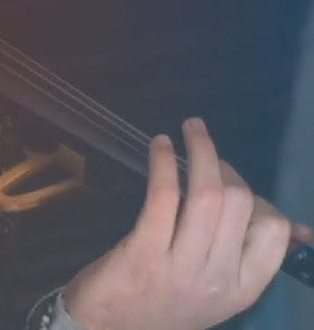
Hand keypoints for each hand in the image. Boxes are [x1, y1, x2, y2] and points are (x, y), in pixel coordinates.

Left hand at [62, 117, 301, 329]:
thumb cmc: (159, 307)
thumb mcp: (213, 292)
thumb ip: (244, 259)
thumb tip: (294, 227)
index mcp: (240, 290)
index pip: (273, 233)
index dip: (259, 199)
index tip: (234, 186)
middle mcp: (216, 280)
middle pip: (241, 205)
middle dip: (226, 168)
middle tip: (205, 154)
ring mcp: (180, 268)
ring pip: (207, 195)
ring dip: (202, 151)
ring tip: (191, 129)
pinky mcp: (142, 254)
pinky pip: (164, 196)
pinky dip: (164, 163)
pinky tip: (160, 145)